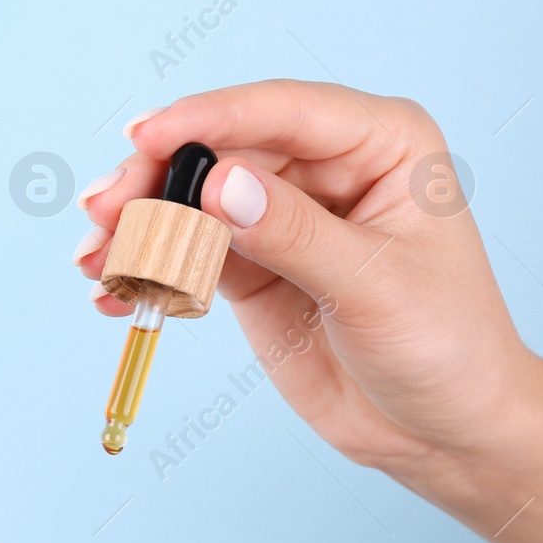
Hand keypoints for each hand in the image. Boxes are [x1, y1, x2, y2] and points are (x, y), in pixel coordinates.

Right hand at [77, 79, 542, 542]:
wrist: (442, 430)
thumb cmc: (445, 347)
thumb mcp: (374, 289)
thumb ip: (295, 234)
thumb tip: (220, 185)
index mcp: (379, 143)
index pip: (282, 112)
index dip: (208, 118)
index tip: (145, 136)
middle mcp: (325, 167)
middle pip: (219, 150)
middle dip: (154, 178)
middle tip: (104, 211)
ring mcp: (280, 215)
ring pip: (190, 199)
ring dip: (138, 225)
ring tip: (96, 258)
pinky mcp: (249, 265)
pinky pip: (184, 252)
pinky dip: (146, 268)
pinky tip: (115, 292)